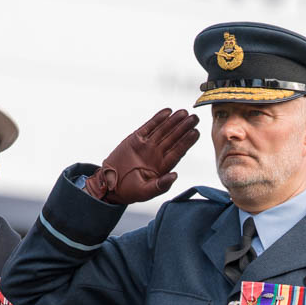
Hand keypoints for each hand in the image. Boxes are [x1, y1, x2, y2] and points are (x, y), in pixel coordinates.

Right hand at [83, 109, 199, 203]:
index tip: (195, 133)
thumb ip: (161, 185)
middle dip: (184, 128)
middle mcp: (157, 154)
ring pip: (163, 130)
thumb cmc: (130, 190)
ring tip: (183, 112)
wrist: (110, 184)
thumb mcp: (146, 192)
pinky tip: (166, 112)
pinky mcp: (135, 139)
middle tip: (194, 118)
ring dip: (173, 121)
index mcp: (163, 166)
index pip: (178, 151)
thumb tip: (174, 176)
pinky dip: (157, 119)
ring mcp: (147, 145)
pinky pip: (148, 127)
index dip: (187, 142)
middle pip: (173, 138)